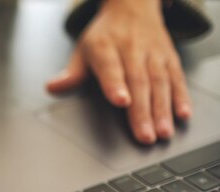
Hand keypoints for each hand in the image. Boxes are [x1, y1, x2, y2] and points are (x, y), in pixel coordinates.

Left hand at [46, 0, 190, 143]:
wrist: (133, 7)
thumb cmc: (105, 35)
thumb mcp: (83, 50)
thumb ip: (71, 73)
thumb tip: (52, 88)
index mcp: (106, 47)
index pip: (111, 68)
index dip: (116, 85)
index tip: (121, 101)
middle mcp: (132, 49)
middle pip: (138, 81)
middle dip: (142, 111)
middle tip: (144, 135)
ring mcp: (153, 53)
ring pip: (160, 82)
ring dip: (162, 109)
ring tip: (162, 132)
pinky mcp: (170, 57)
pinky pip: (177, 78)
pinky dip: (181, 96)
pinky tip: (182, 114)